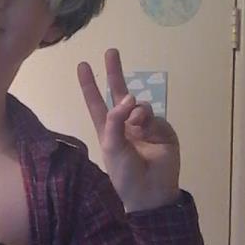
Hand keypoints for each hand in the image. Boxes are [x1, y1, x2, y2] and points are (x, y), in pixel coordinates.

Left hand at [77, 48, 180, 212]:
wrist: (151, 191)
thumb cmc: (124, 174)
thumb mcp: (112, 147)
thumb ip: (115, 121)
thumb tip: (129, 98)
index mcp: (108, 129)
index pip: (96, 103)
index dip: (89, 85)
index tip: (83, 66)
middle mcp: (125, 124)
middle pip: (119, 93)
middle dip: (115, 72)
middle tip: (111, 52)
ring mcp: (145, 125)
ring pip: (140, 105)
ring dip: (136, 111)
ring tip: (137, 126)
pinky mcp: (162, 130)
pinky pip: (155, 117)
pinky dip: (150, 123)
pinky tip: (150, 134)